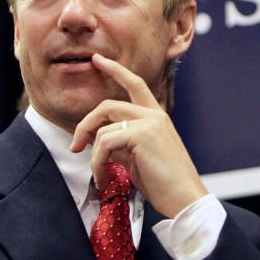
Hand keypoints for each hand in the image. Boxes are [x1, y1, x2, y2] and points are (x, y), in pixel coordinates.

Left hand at [70, 54, 208, 217]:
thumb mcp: (140, 158)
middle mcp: (154, 115)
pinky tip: (103, 179)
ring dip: (93, 155)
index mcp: (157, 118)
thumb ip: (122, 144)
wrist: (185, 199)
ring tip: (98, 175)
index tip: (97, 60)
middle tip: (75, 146)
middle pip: (107, 105)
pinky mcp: (143, 135)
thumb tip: (97, 140)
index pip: (135, 84)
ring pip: (103, 128)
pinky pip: (105, 143)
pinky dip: (97, 162)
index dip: (115, 70)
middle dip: (85, 125)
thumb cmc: (165, 184)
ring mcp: (150, 123)